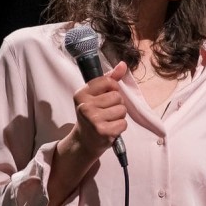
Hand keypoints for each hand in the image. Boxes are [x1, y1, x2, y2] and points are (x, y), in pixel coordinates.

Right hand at [37, 61, 128, 205]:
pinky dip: (120, 127)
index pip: (109, 82)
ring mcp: (93, 119)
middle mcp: (84, 106)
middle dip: (117, 104)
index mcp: (81, 93)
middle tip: (106, 112)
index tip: (106, 97)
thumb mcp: (96, 95)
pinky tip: (110, 129)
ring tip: (108, 121)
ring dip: (119, 116)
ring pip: (122, 110)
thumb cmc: (93, 114)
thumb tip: (123, 64)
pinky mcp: (102, 132)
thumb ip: (110, 79)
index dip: (113, 89)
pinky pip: (123, 123)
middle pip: (118, 97)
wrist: (84, 141)